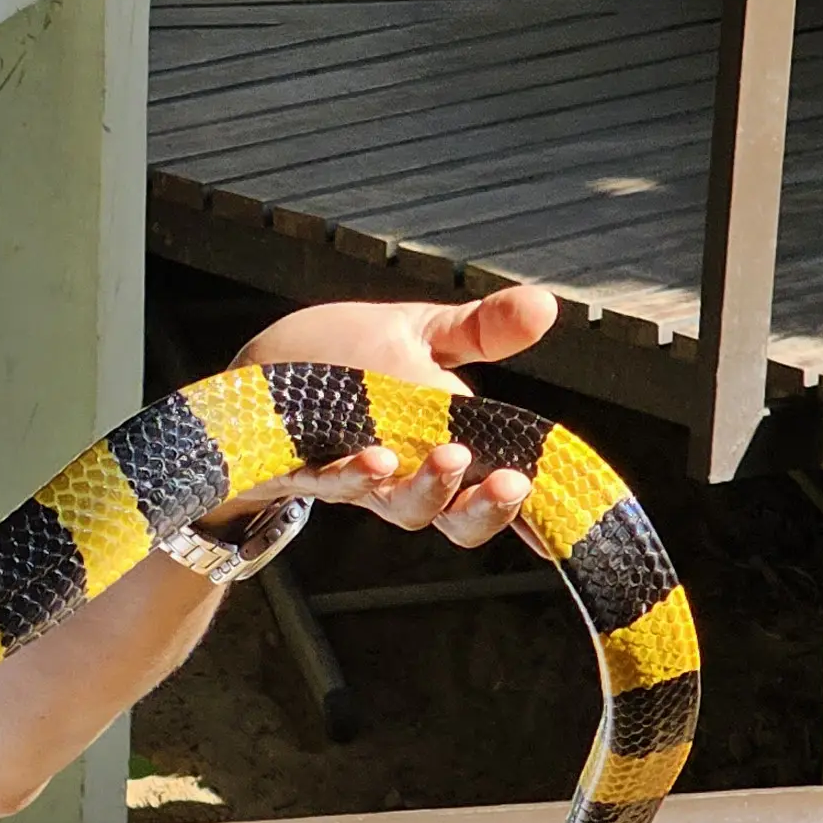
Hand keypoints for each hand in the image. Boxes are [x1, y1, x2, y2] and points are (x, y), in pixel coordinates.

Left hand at [206, 287, 557, 549]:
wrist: (257, 373)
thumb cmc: (346, 362)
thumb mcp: (420, 337)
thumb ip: (480, 331)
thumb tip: (546, 305)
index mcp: (443, 449)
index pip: (495, 490)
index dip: (532, 508)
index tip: (564, 500)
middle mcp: (405, 478)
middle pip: (454, 517)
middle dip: (485, 508)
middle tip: (512, 485)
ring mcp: (355, 478)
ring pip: (401, 506)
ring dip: (429, 488)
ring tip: (451, 459)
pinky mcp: (302, 469)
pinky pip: (333, 482)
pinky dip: (356, 474)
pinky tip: (374, 458)